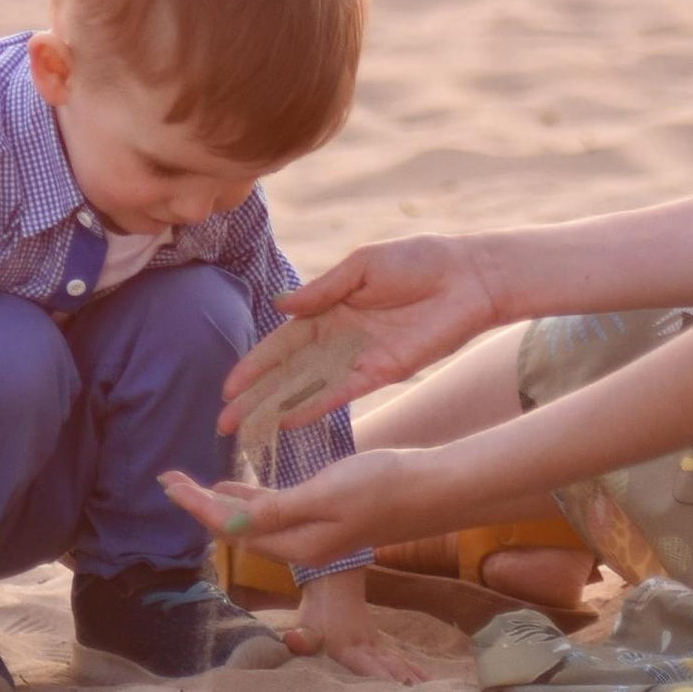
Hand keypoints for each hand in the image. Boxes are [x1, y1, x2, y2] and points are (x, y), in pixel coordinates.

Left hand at [163, 449, 432, 574]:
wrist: (430, 490)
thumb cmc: (382, 487)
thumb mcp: (325, 494)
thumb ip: (276, 512)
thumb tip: (228, 526)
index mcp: (295, 544)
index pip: (231, 528)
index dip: (197, 505)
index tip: (168, 482)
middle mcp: (299, 545)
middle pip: (237, 528)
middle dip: (201, 504)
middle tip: (169, 479)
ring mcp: (313, 532)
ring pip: (255, 521)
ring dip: (223, 503)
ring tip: (192, 485)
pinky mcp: (325, 517)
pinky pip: (276, 512)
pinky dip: (251, 500)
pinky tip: (240, 489)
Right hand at [220, 234, 502, 434]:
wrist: (468, 278)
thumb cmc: (418, 261)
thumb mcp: (363, 265)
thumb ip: (323, 290)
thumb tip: (280, 306)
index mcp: (330, 308)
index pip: (283, 341)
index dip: (256, 363)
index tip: (229, 387)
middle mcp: (339, 338)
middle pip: (289, 373)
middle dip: (256, 396)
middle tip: (225, 422)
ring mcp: (359, 358)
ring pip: (309, 388)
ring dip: (277, 409)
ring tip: (247, 431)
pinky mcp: (382, 372)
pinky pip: (343, 393)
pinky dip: (316, 407)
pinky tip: (289, 422)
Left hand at [282, 570, 429, 683]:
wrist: (334, 583)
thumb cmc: (317, 611)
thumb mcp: (305, 625)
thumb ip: (301, 638)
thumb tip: (290, 640)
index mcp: (349, 648)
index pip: (368, 668)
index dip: (383, 682)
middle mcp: (367, 647)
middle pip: (390, 668)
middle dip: (404, 688)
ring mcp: (376, 645)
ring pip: (398, 664)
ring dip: (413, 681)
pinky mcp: (379, 645)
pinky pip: (400, 659)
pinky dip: (415, 671)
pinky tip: (428, 682)